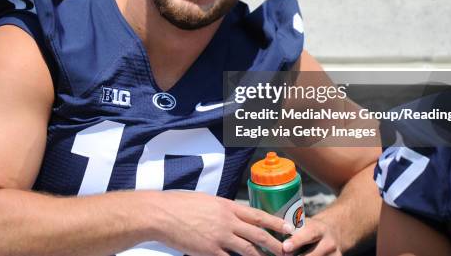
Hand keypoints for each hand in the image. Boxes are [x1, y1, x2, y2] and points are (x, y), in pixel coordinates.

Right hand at [151, 191, 294, 255]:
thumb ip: (221, 209)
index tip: (288, 227)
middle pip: (258, 234)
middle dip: (275, 243)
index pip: (257, 214)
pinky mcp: (209, 251)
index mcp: (226, 206)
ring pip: (248, 250)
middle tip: (287, 250)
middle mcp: (227, 221)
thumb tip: (231, 215)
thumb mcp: (205, 201)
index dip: (275, 222)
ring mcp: (219, 237)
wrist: (162, 214)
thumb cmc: (179, 204)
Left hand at [282, 217, 340, 255]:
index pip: (308, 234)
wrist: (332, 234)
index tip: (285, 247)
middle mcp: (329, 243)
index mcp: (319, 229)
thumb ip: (292, 227)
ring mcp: (335, 255)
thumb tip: (274, 228)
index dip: (296, 241)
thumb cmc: (310, 229)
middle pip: (312, 255)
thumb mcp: (304, 224)